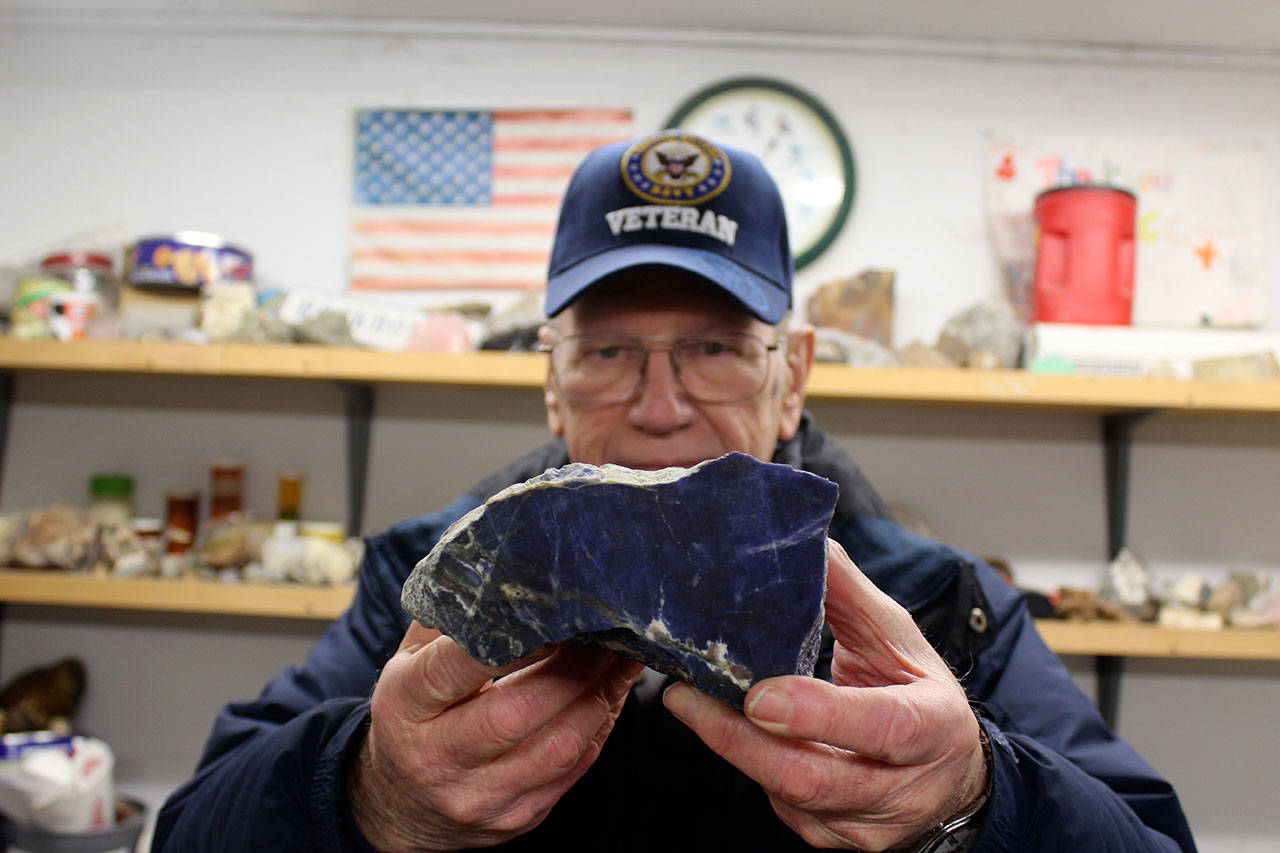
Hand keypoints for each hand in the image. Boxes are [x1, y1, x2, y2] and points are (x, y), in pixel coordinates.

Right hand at [348, 623, 644, 851]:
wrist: (400, 802)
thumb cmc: (415, 713)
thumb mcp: (411, 659)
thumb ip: (452, 616)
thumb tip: (506, 562)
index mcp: (407, 705)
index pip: (457, 667)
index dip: (511, 638)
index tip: (552, 609)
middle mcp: (438, 757)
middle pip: (518, 712)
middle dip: (574, 666)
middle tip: (605, 631)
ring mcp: (479, 796)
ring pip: (558, 746)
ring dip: (600, 695)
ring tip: (619, 657)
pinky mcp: (517, 816)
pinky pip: (575, 770)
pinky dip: (600, 725)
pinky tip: (610, 693)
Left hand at [663, 539, 987, 850]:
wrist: (950, 777)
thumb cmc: (918, 693)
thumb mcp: (898, 639)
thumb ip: (850, 596)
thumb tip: (808, 542)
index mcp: (932, 726)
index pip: (881, 727)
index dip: (818, 714)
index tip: (758, 694)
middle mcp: (903, 787)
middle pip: (813, 777)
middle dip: (739, 739)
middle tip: (686, 696)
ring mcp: (865, 823)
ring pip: (788, 795)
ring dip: (732, 749)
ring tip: (690, 702)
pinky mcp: (832, 838)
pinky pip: (780, 806)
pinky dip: (748, 765)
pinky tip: (726, 730)